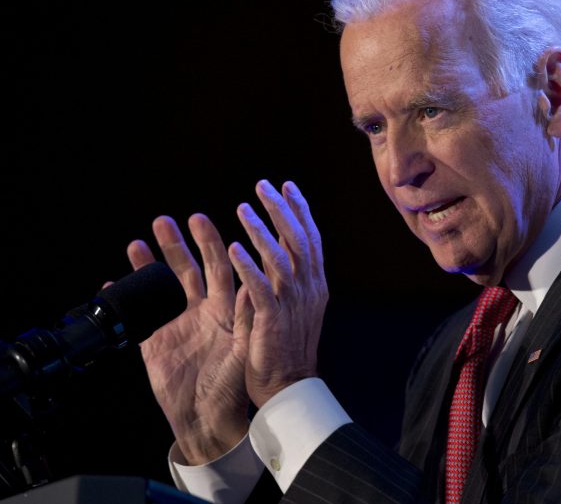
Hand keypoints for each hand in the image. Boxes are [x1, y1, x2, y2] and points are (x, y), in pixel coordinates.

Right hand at [128, 214, 252, 464]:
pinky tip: (112, 283)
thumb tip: (250, 287)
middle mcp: (202, 311)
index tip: (199, 220)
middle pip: (188, 269)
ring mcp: (177, 324)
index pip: (219, 266)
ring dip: (149, 263)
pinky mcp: (155, 342)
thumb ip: (246, 319)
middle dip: (177, 244)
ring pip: (161, 286)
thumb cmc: (233, 387)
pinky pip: (137, 315)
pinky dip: (124, 298)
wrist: (208, 419)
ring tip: (138, 241)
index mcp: (226, 309)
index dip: (210, 243)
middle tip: (165, 220)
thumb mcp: (244, 350)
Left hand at [229, 180, 327, 407]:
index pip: (311, 239)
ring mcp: (292, 305)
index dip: (300, 211)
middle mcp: (308, 290)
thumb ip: (287, 278)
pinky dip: (249, 266)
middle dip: (281, 210)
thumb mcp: (295, 307)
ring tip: (243, 208)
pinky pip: (261, 289)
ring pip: (282, 259)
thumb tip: (277, 249)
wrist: (288, 388)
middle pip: (298, 241)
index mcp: (314, 285)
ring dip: (262, 232)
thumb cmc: (287, 348)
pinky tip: (234, 248)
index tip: (288, 186)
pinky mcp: (272, 321)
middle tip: (263, 185)